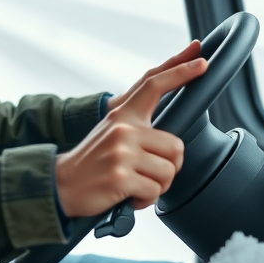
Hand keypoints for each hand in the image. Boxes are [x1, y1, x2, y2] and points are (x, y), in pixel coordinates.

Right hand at [54, 46, 207, 217]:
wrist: (62, 185)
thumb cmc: (93, 163)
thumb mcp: (112, 134)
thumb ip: (138, 128)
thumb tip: (170, 139)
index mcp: (123, 115)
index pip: (154, 85)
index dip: (180, 71)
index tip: (201, 61)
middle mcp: (123, 129)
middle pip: (176, 146)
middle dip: (170, 168)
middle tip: (150, 175)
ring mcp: (122, 152)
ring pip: (168, 172)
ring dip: (157, 187)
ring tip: (136, 186)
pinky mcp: (121, 176)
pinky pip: (154, 191)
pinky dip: (145, 201)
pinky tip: (129, 197)